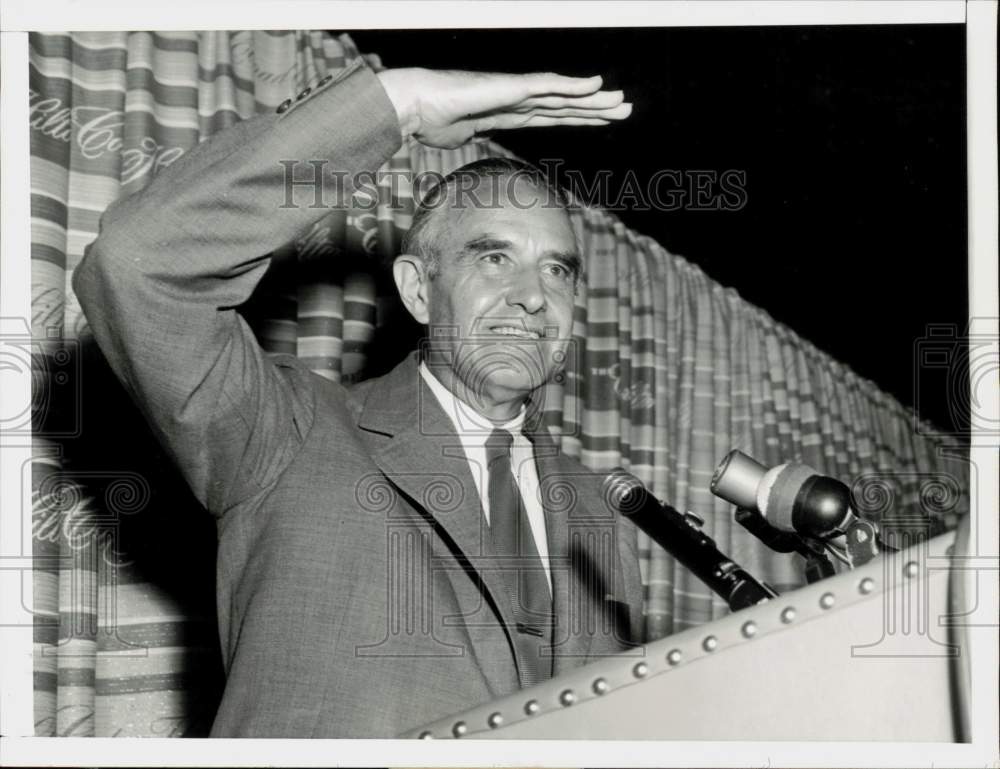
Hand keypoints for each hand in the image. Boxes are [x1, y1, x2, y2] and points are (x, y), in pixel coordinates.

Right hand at [376, 68, 630, 148]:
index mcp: (507, 113)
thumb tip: (468, 169)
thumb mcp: (459, 139)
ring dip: (594, 100)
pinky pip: (549, 86)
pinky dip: (573, 86)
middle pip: (565, 105)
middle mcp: (516, 100)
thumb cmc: (428, 121)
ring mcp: (515, 92)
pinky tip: (596, 85)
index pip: (551, 116)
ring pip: (564, 96)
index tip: (600, 120)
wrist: (415, 104)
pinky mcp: (511, 87)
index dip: (577, 117)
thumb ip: (471, 143)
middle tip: (624, 110)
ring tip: (621, 102)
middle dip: (595, 108)